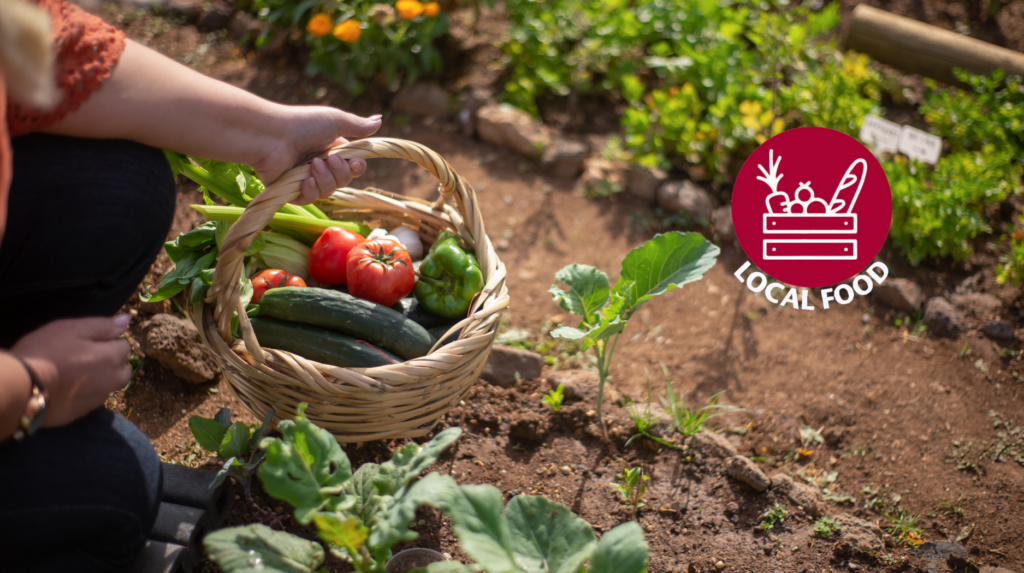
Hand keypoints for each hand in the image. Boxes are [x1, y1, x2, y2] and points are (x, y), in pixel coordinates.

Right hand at [11, 315, 131, 427]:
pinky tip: (68, 387)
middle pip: (123, 370)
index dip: (109, 341)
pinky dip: (87, 392)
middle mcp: (110, 381)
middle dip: (113, 362)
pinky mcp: (82, 413)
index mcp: (110, 358)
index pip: (125, 347)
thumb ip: (103, 325)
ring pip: (109, 386)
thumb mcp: (72, 329)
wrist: (22, 388)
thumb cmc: (45, 352)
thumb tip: (126, 320)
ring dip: (102, 379)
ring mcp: (97, 399)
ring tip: (76, 372)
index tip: (89, 341)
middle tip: (87, 357)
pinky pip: (93, 400)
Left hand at [251, 106, 381, 204]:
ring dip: (325, 180)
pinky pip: (311, 199)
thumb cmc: (303, 124)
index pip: (353, 167)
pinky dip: (311, 190)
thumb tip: (380, 119)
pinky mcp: (292, 190)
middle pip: (344, 181)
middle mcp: (320, 164)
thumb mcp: (335, 121)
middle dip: (339, 173)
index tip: (355, 163)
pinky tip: (305, 180)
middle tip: (327, 159)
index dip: (357, 168)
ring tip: (312, 166)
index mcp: (332, 149)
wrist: (271, 136)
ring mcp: (306, 178)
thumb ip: (358, 125)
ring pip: (329, 192)